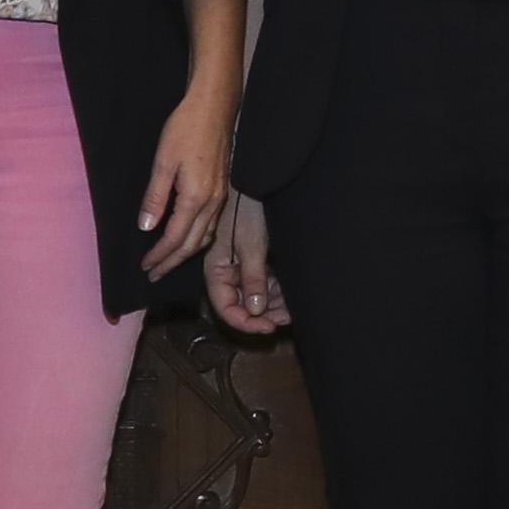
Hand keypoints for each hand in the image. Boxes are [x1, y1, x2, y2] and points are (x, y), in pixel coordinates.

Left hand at [135, 73, 236, 278]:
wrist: (214, 107)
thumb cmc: (186, 128)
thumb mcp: (163, 162)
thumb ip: (155, 197)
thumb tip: (145, 227)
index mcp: (196, 198)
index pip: (175, 238)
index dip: (159, 255)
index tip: (145, 266)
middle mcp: (213, 203)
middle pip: (192, 245)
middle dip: (172, 262)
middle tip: (154, 273)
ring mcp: (221, 197)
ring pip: (204, 237)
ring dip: (185, 253)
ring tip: (168, 261)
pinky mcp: (223, 190)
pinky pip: (211, 224)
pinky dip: (197, 238)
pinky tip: (187, 237)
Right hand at [206, 190, 287, 335]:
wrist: (253, 181)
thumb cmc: (244, 209)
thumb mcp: (251, 246)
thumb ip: (253, 280)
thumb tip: (256, 312)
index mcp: (216, 271)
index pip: (226, 309)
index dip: (246, 323)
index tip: (269, 327)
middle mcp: (225, 273)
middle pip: (241, 306)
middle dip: (263, 316)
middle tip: (287, 318)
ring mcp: (239, 267)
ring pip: (255, 297)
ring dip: (272, 305)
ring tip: (292, 308)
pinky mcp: (253, 259)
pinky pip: (263, 283)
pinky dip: (275, 291)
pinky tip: (289, 295)